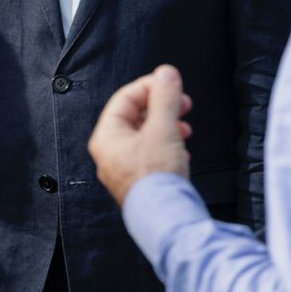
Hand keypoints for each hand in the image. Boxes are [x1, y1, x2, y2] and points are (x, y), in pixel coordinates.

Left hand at [88, 64, 194, 206]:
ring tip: (184, 128)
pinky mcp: (141, 181)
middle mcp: (110, 153)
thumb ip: (165, 98)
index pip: (124, 99)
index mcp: (106, 137)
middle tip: (183, 103)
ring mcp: (124, 169)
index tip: (170, 83)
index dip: (148, 87)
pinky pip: (152, 154)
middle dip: (161, 107)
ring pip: (145, 136)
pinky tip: (181, 151)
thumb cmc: (157, 177)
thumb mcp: (163, 129)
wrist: (166, 218)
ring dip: (167, 126)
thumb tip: (166, 73)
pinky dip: (167, 146)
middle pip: (134, 117)